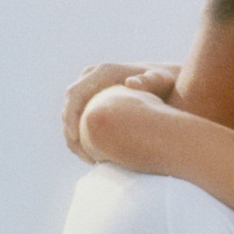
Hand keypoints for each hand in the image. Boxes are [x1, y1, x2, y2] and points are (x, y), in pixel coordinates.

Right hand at [62, 63, 177, 162]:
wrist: (165, 82)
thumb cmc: (165, 82)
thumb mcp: (161, 80)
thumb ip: (150, 80)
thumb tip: (131, 83)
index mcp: (102, 72)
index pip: (75, 94)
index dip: (70, 116)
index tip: (75, 138)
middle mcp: (91, 78)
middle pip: (69, 107)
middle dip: (71, 134)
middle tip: (86, 157)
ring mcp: (90, 90)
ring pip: (71, 116)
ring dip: (75, 140)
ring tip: (92, 161)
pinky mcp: (92, 101)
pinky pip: (80, 121)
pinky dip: (83, 139)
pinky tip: (96, 156)